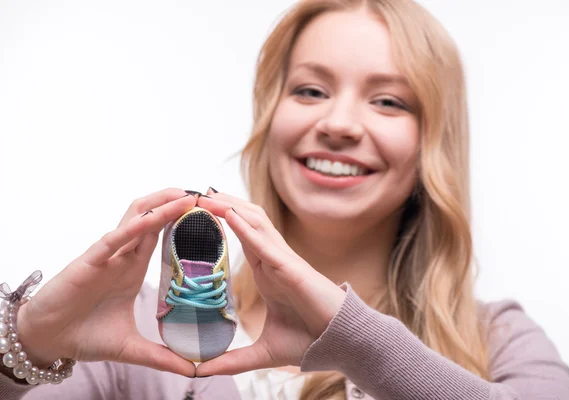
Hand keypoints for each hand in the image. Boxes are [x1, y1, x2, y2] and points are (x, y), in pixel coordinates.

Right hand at [16, 188, 197, 376]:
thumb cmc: (84, 335)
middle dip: (178, 204)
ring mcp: (108, 255)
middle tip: (207, 196)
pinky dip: (133, 227)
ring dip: (161, 205)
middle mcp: (124, 255)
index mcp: (134, 268)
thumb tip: (193, 370)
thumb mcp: (132, 347)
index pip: (163, 235)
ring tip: (187, 195)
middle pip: (154, 217)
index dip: (184, 222)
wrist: (47, 341)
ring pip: (136, 218)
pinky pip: (114, 238)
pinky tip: (152, 218)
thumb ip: (162, 356)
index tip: (212, 214)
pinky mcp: (90, 260)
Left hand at [194, 191, 345, 375]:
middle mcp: (273, 259)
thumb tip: (201, 372)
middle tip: (193, 194)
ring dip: (229, 207)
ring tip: (204, 196)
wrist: (340, 345)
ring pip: (255, 223)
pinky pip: (265, 243)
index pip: (241, 236)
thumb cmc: (309, 340)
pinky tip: (227, 215)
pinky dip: (246, 228)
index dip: (220, 220)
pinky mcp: (292, 268)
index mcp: (267, 271)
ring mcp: (283, 260)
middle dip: (220, 204)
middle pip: (246, 220)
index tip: (195, 211)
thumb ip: (232, 360)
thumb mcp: (262, 352)